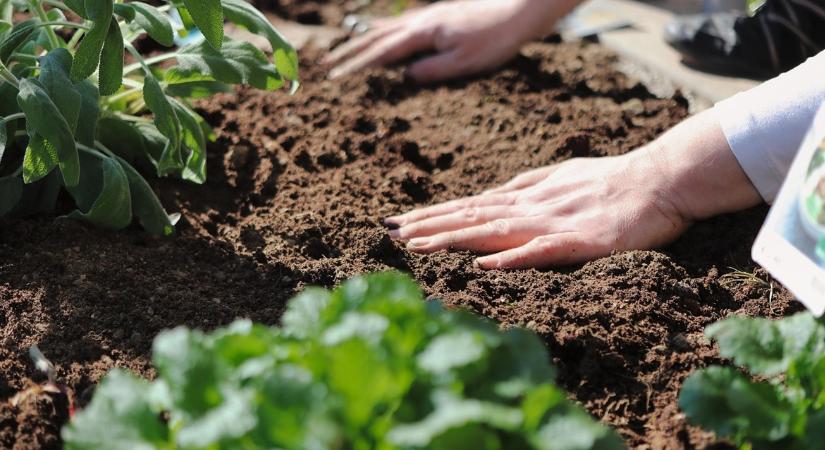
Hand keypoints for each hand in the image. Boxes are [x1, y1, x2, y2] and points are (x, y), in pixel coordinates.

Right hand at [323, 0, 576, 81]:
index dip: (357, 66)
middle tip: (328, 65)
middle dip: (351, 52)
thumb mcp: (464, 63)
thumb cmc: (495, 40)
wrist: (520, 11)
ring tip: (345, 50)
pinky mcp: (440, 15)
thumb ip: (432, 70)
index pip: (382, 52)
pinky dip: (386, 29)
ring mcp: (430, 15)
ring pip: (388, 28)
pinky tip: (383, 32)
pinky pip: (403, 23)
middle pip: (377, 37)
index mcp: (424, 33)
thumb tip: (405, 76)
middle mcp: (422, 21)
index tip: (336, 77)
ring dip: (364, 40)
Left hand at [384, 111, 762, 268]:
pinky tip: (483, 264)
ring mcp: (553, 223)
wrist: (661, 179)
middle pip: (471, 217)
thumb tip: (494, 194)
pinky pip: (541, 251)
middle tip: (388, 233)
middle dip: (428, 226)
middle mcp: (531, 208)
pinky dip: (511, 257)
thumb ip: (527, 187)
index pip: (470, 207)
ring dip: (453, 238)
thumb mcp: (561, 178)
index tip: (399, 222)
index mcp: (527, 197)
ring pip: (493, 231)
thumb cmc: (613, 180)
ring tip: (417, 246)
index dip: (433, 215)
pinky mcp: (579, 241)